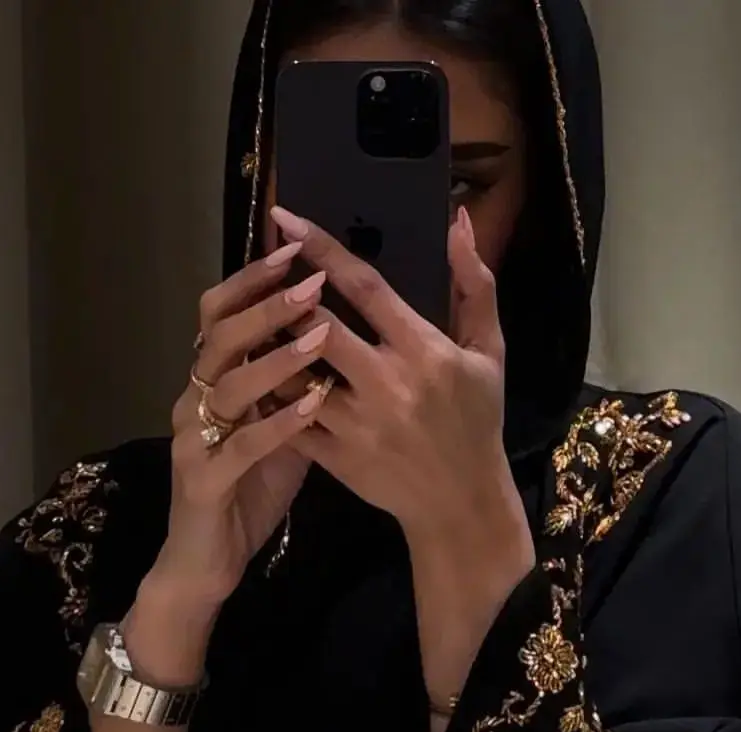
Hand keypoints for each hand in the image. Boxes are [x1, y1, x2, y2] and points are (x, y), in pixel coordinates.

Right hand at [125, 242, 331, 681]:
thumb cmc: (250, 488)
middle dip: (265, 305)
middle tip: (312, 282)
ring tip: (320, 336)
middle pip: (218, 334)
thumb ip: (296, 382)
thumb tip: (337, 334)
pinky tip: (312, 406)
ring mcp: (194, 438)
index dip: (253, 280)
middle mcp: (195, 399)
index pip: (222, 312)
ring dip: (274, 357)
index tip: (297, 248)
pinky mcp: (203, 479)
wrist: (210, 558)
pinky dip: (276, 424)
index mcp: (214, 380)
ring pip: (225, 384)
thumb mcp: (279, 425)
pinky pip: (240, 446)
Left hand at [274, 203, 531, 559]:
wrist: (462, 502)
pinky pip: (288, 420)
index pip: (363, 287)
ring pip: (294, 374)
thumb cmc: (476, 421)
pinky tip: (258, 376)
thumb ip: (475, 285)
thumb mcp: (488, 352)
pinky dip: (269, 395)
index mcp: (422, 350)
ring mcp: (356, 425)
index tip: (286, 220)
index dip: (320, 249)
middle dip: (283, 296)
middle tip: (261, 274)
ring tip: (252, 323)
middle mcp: (385, 384)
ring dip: (270, 346)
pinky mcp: (335, 458)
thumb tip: (457, 222)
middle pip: (317, 327)